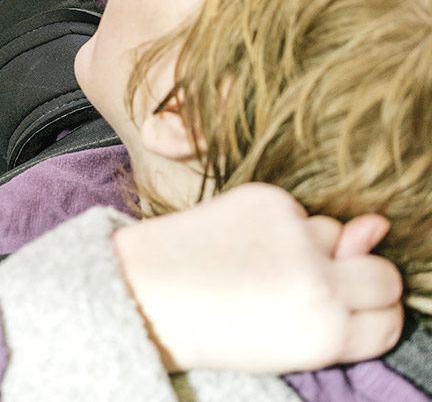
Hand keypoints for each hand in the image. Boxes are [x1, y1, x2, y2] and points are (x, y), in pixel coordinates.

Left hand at [114, 183, 403, 374]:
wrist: (145, 292)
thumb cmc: (217, 325)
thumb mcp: (289, 336)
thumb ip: (344, 299)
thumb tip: (378, 223)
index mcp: (327, 335)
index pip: (390, 320)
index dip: (365, 316)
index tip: (339, 315)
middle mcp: (319, 284)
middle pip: (382, 274)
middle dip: (355, 279)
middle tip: (304, 288)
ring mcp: (294, 237)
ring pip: (337, 234)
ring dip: (312, 246)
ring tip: (259, 266)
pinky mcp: (266, 200)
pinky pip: (298, 210)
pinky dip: (278, 223)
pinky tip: (241, 240)